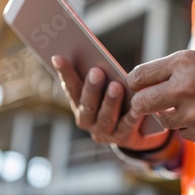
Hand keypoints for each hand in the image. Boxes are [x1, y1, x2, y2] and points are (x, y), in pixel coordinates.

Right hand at [52, 56, 168, 150]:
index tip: (58, 57)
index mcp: (78, 104)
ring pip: (106, 117)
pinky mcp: (122, 137)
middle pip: (88, 104)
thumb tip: (98, 59)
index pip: (70, 87)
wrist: (132, 130)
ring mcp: (103, 131)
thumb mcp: (104, 88)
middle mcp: (87, 120)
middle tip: (96, 71)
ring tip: (116, 86)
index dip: (65, 73)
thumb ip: (100, 77)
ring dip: (110, 101)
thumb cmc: (115, 100)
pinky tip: (136, 107)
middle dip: (91, 88)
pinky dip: (131, 116)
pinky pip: (126, 126)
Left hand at [127, 50, 194, 144]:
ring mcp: (193, 114)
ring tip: (185, 105)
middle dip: (140, 104)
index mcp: (182, 64)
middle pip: (140, 103)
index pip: (138, 77)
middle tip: (148, 101)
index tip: (137, 86)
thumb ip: (166, 69)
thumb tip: (137, 83)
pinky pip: (181, 132)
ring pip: (161, 120)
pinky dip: (186, 125)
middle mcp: (185, 88)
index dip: (133, 83)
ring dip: (167, 114)